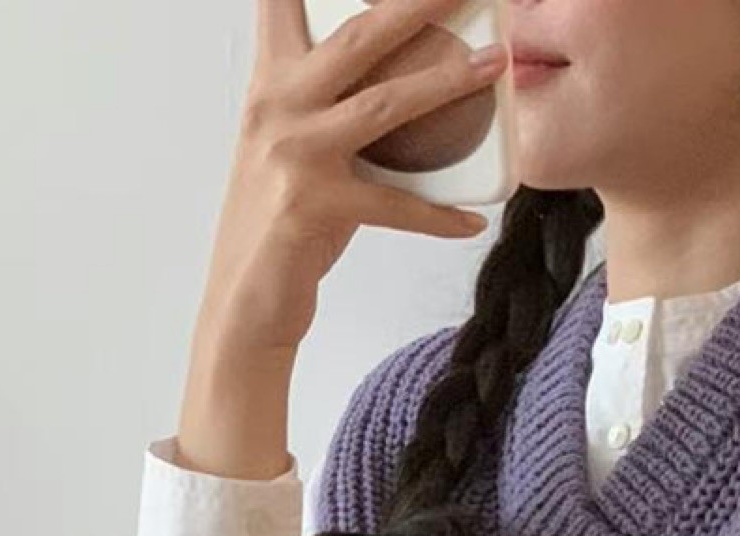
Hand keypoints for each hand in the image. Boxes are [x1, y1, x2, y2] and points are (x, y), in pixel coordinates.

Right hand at [201, 0, 508, 359]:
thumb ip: (329, 102)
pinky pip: (394, 205)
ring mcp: (294, 154)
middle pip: (358, 33)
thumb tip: (399, 75)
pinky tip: (471, 219)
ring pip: (384, 104)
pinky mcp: (312, 207)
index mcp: (271, 82)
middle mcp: (277, 106)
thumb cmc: (281, 220)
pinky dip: (437, 215)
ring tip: (494, 63)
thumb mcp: (293, 144)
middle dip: (417, 3)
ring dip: (447, 80)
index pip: (283, 2)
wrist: (245, 301)